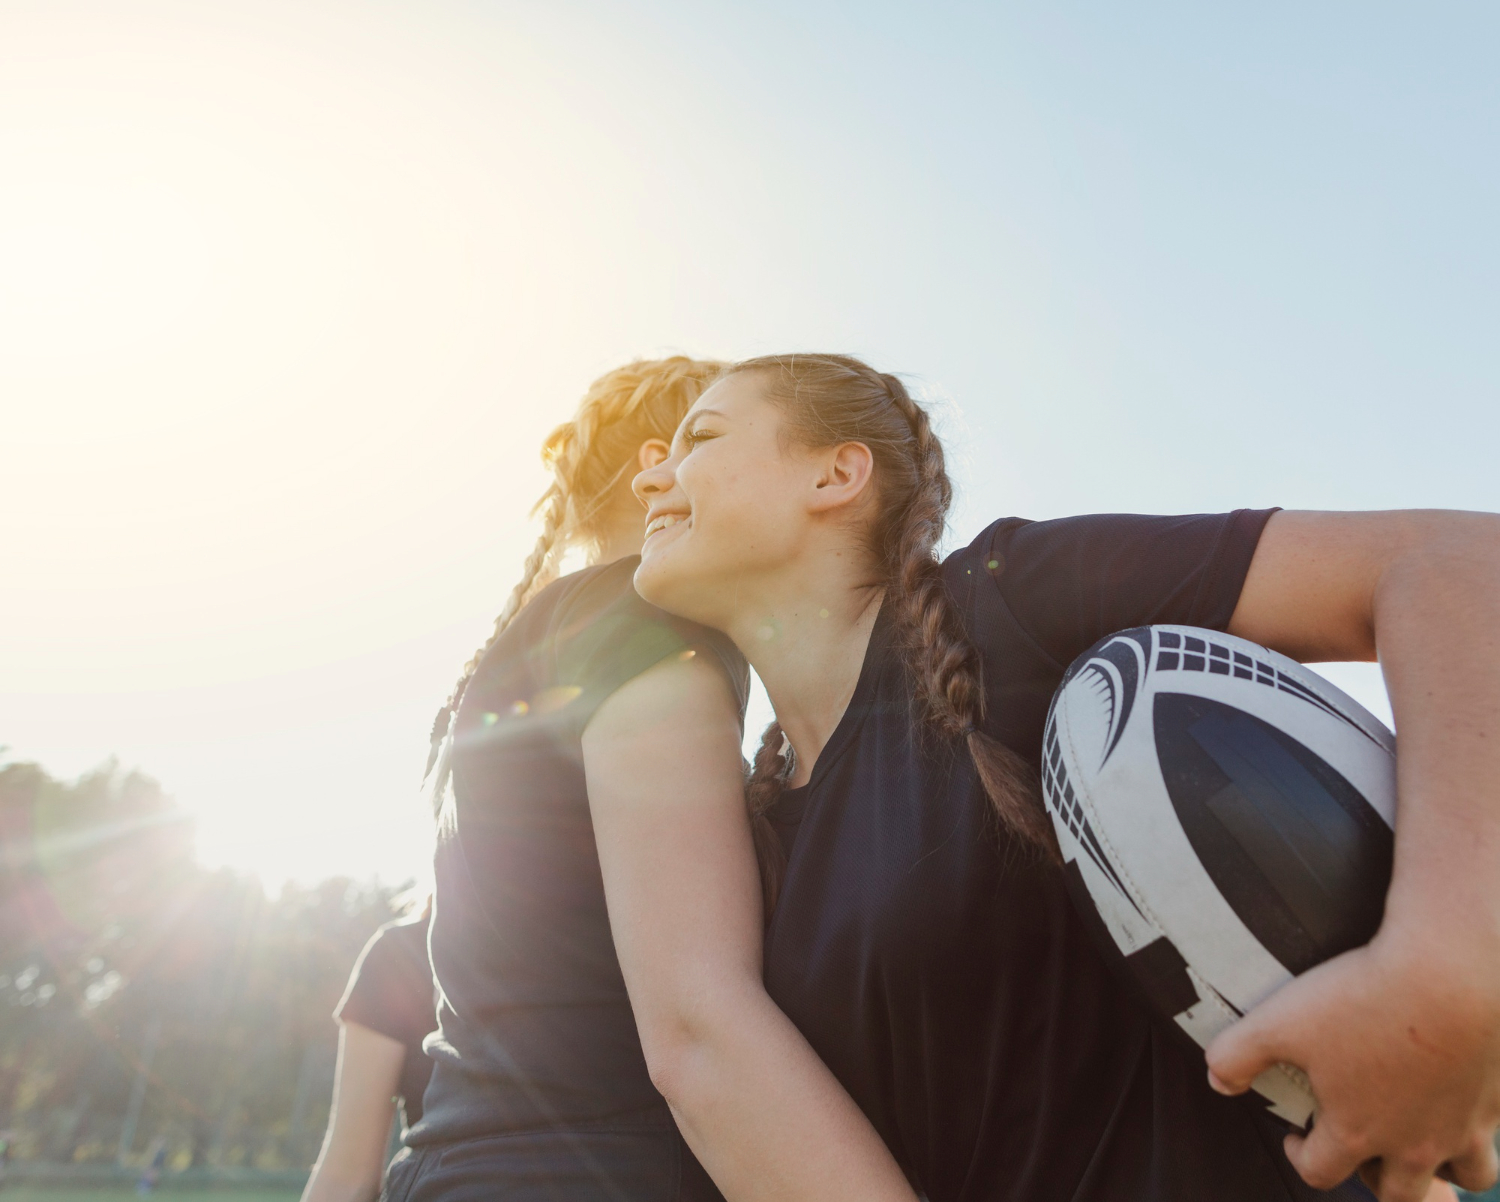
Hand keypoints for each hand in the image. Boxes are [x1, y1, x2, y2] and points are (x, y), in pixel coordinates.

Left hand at [1204, 929, 1499, 1201]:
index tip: (1295, 1134)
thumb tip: (1217, 1080)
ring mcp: (1466, 1126)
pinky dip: (1481, 1120)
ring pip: (1467, 1175)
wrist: (1454, 972)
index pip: (1320, 1173)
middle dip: (1374, 1177)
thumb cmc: (1364, 998)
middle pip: (1399, 1194)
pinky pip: (1496, 1128)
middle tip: (1361, 1142)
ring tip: (1423, 1134)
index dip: (1298, 1156)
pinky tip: (1463, 1089)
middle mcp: (1417, 1142)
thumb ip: (1236, 1055)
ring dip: (1444, 1167)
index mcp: (1358, 1132)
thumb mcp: (1278, 1021)